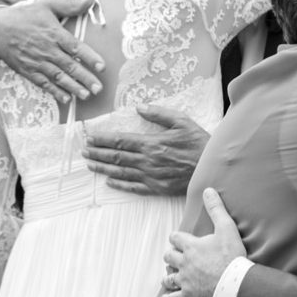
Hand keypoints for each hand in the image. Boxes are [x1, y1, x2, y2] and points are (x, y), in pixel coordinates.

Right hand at [0, 0, 106, 102]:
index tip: (102, 66)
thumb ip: (69, 4)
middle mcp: (47, 49)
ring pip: (58, 77)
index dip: (90, 57)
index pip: (75, 47)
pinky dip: (55, 92)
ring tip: (86, 95)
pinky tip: (66, 99)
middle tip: (98, 88)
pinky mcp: (29, 71)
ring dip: (73, 87)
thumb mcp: (46, 5)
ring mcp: (37, 62)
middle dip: (85, 78)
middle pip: (69, 66)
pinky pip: (44, 83)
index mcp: (54, 33)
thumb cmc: (24, 17)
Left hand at [82, 105, 208, 195]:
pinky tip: (109, 182)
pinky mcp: (157, 188)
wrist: (213, 168)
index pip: (120, 140)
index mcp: (151, 143)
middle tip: (83, 151)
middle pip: (116, 156)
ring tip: (90, 164)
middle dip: (98, 153)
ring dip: (103, 168)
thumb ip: (159, 114)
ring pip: (121, 172)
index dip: (103, 139)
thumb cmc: (199, 143)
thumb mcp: (181, 121)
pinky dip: (120, 184)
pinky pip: (134, 187)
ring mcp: (151, 176)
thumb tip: (139, 107)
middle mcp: (147, 161)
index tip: (90, 137)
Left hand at [161, 188, 246, 296]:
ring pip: (168, 278)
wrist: (235, 284)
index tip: (179, 239)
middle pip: (168, 256)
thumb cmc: (232, 256)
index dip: (177, 238)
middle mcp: (183, 263)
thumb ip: (216, 209)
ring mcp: (184, 280)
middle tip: (176, 257)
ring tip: (171, 276)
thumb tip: (208, 190)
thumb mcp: (227, 228)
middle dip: (171, 256)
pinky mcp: (188, 296)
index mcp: (190, 246)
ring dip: (168, 276)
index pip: (175, 238)